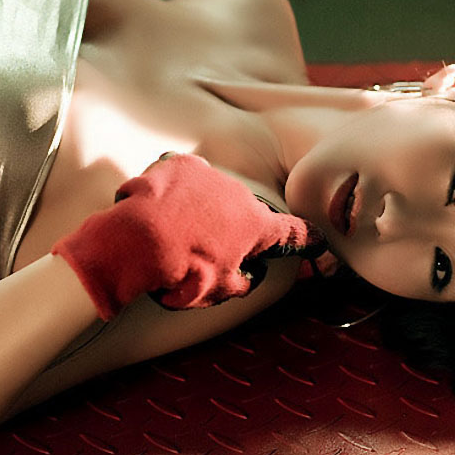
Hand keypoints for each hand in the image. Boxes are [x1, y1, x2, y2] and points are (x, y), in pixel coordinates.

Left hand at [51, 153, 325, 319]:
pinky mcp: (181, 164)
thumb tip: (247, 278)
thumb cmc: (181, 271)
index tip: (316, 238)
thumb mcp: (218, 290)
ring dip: (201, 208)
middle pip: (242, 212)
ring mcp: (211, 175)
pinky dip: (177, 189)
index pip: (291, 231)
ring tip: (172, 231)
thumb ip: (240, 282)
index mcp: (256, 225)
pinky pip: (185, 176)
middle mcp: (240, 194)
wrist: (138, 242)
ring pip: (212, 193)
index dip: (305, 237)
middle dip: (228, 228)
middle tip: (202, 249)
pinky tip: (161, 207)